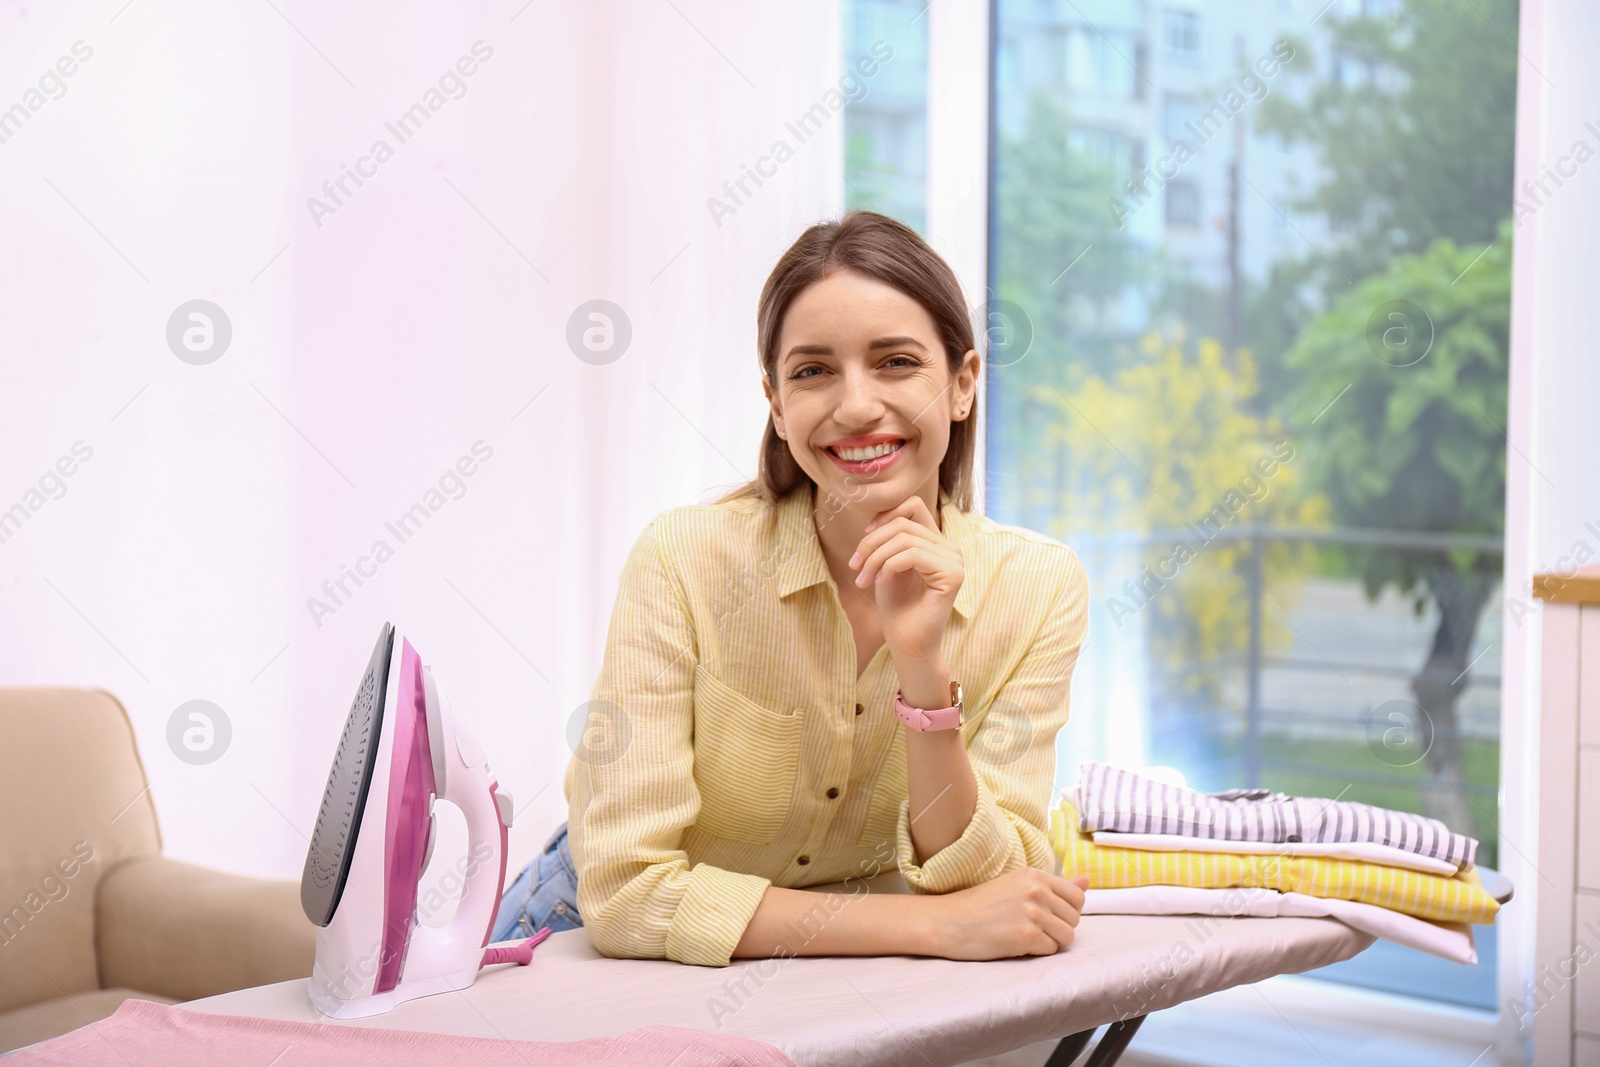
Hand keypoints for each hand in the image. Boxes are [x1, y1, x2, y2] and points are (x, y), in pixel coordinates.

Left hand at [849, 494, 963, 657]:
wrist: (906, 642)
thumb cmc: (896, 606)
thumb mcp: (887, 564)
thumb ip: (890, 539)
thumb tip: (877, 516)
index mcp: (937, 542)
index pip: (913, 506)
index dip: (885, 515)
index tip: (864, 536)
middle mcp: (950, 548)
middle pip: (903, 523)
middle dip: (872, 543)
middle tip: (855, 566)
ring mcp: (955, 561)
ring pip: (905, 539)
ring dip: (875, 558)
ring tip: (863, 579)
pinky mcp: (952, 575)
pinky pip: (912, 555)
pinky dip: (889, 566)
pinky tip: (880, 584)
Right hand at [922, 869, 1090, 960]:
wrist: (947, 921)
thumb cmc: (980, 905)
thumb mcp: (1017, 886)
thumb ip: (1054, 886)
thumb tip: (1087, 881)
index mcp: (1035, 875)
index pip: (1077, 897)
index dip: (1066, 911)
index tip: (1045, 915)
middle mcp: (1036, 890)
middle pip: (1074, 919)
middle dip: (1057, 928)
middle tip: (1029, 927)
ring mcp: (1032, 912)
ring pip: (1067, 936)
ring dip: (1049, 941)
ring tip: (1024, 936)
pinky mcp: (1026, 935)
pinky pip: (1050, 949)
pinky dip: (1036, 951)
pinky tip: (1015, 943)